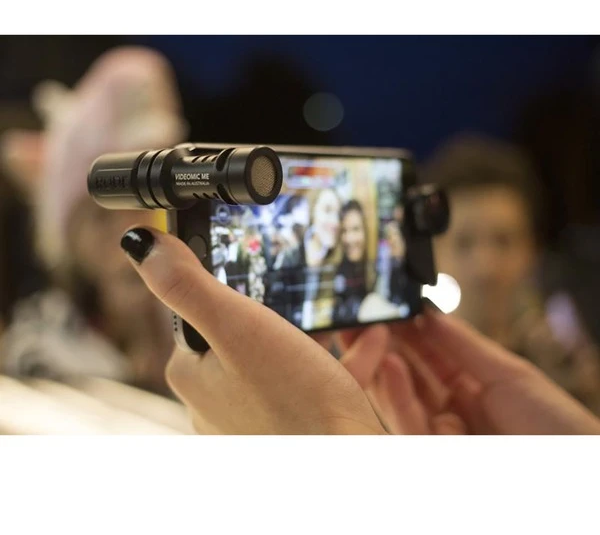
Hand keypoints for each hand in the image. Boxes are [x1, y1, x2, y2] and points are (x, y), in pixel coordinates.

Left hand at [120, 227, 385, 434]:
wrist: (349, 466)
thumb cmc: (295, 401)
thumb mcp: (238, 328)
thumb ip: (188, 286)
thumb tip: (141, 243)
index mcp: (193, 375)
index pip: (194, 314)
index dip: (220, 287)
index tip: (242, 264)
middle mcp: (213, 402)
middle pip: (235, 336)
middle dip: (265, 313)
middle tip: (290, 292)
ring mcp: (249, 417)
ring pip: (273, 360)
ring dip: (304, 337)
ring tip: (333, 320)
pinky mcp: (285, 426)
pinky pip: (304, 384)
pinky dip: (329, 363)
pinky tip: (366, 345)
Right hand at [339, 307, 599, 434]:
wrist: (571, 473)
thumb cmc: (554, 425)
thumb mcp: (508, 374)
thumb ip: (462, 344)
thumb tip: (427, 311)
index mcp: (471, 386)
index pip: (428, 353)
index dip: (406, 330)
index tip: (386, 308)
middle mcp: (452, 409)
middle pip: (409, 374)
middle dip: (383, 347)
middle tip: (358, 320)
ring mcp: (443, 432)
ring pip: (403, 397)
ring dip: (385, 366)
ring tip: (369, 336)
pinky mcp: (434, 454)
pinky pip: (410, 423)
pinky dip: (397, 396)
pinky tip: (391, 367)